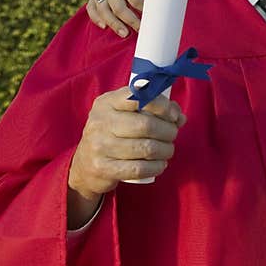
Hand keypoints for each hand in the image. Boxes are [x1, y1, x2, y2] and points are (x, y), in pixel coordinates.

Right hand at [67, 88, 184, 226]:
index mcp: (107, 102)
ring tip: (168, 150)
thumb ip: (154, 109)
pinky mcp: (102, 168)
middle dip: (168, 131)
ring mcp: (99, 146)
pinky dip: (156, 167)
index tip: (173, 115)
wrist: (85, 164)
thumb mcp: (126, 113)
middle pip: (146, 125)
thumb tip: (179, 117)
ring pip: (146, 148)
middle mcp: (100, 122)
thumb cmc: (114, 132)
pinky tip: (160, 164)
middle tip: (173, 135)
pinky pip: (138, 169)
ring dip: (166, 150)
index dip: (162, 105)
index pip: (138, 97)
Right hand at [86, 0, 152, 36]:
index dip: (144, 10)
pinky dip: (95, 18)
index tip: (153, 19)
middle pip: (118, 7)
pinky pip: (91, 7)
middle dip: (131, 21)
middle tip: (142, 31)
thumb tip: (163, 5)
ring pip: (103, 10)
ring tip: (125, 34)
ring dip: (114, 24)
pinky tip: (103, 27)